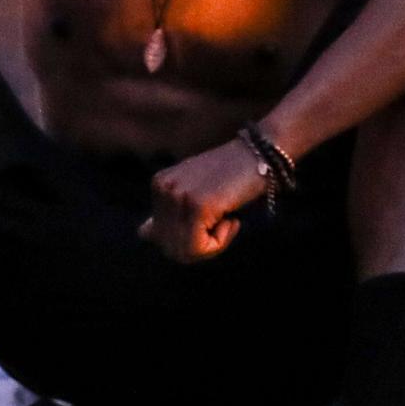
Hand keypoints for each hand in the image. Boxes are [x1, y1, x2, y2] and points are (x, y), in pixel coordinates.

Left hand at [145, 140, 269, 263]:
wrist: (262, 154)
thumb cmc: (233, 177)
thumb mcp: (194, 192)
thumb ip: (168, 213)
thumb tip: (142, 234)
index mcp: (158, 184)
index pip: (157, 237)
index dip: (186, 241)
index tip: (209, 224)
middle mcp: (162, 188)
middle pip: (169, 247)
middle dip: (198, 247)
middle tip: (222, 225)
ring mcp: (178, 196)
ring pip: (184, 251)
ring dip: (212, 245)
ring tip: (227, 220)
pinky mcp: (197, 205)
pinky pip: (199, 247)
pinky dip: (220, 242)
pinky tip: (232, 220)